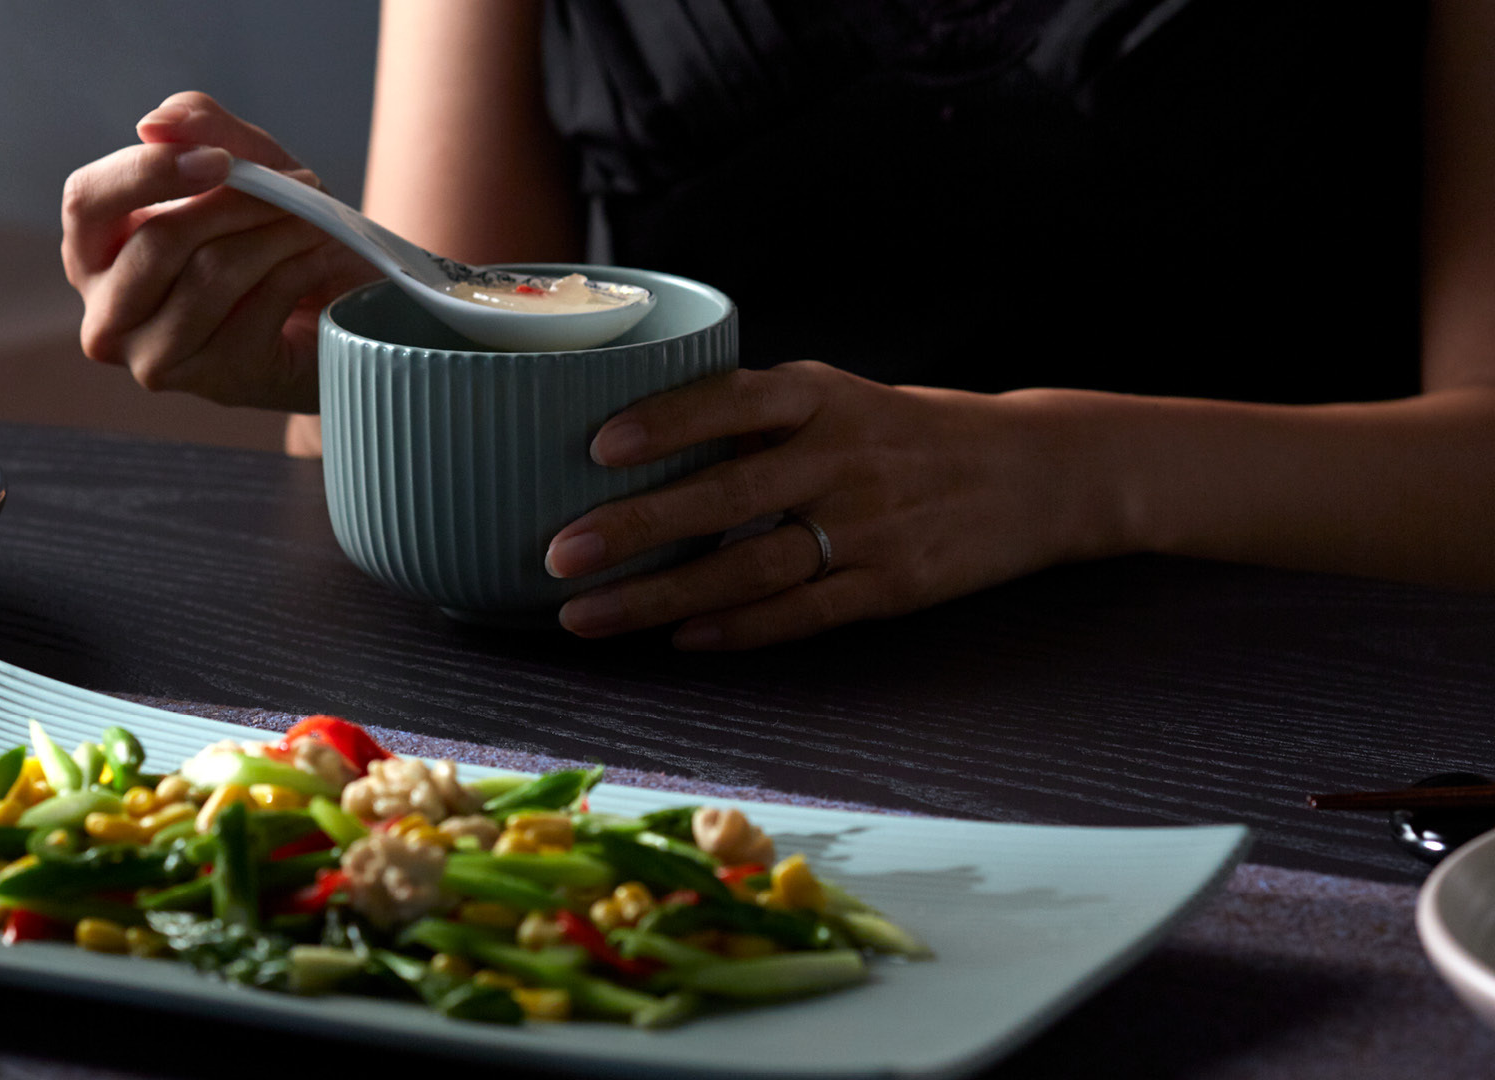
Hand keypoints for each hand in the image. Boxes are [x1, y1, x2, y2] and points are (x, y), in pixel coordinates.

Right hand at [60, 91, 379, 410]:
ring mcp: (155, 358)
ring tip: (314, 221)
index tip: (219, 159)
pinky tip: (316, 261)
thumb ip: (200, 128)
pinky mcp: (214, 382)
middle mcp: (108, 314)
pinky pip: (257, 307)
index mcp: (94, 253)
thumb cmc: (272, 233)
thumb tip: (156, 122)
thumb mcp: (245, 163)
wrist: (335, 305)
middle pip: (158, 242)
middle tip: (298, 184)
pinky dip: (298, 270)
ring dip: (277, 235)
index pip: (87, 201)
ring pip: (210, 276)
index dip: (149, 173)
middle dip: (237, 205)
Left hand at [543, 362, 1105, 648]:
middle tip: (558, 555)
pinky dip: (739, 629)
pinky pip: (803, 614)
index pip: (732, 402)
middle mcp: (842, 456)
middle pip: (724, 497)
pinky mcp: (893, 587)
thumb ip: (751, 419)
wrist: (1033, 472)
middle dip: (635, 529)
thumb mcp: (836, 398)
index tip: (596, 447)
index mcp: (820, 397)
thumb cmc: (902, 432)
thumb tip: (624, 443)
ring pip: (750, 568)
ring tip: (588, 615)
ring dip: (662, 596)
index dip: (666, 423)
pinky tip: (680, 639)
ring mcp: (870, 526)